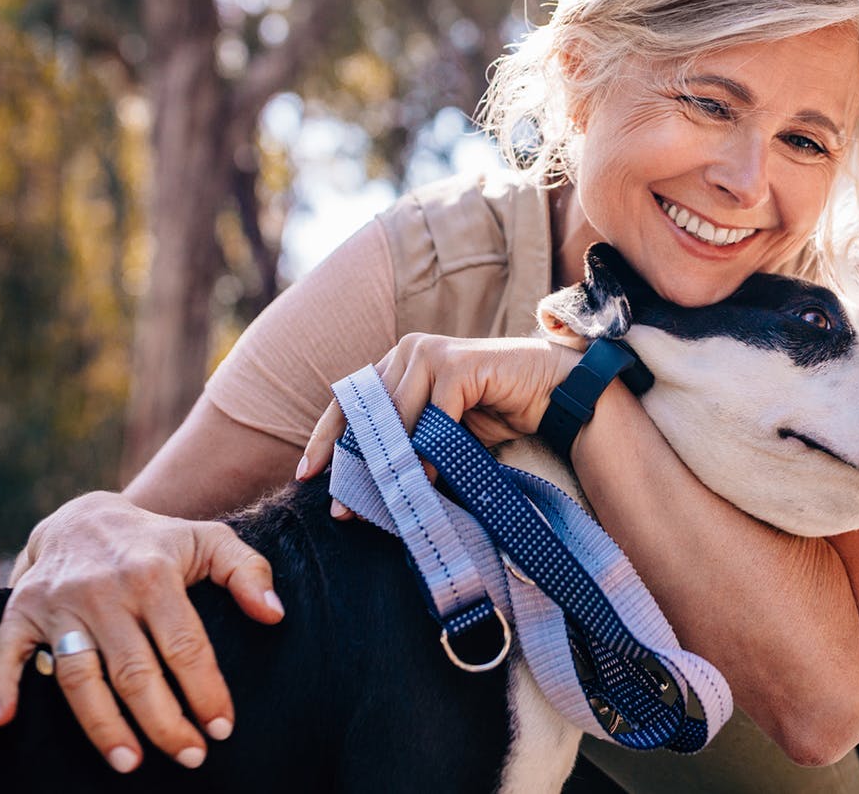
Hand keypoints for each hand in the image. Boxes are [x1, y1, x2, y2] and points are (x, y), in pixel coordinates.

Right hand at [0, 492, 283, 772]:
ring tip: (131, 763)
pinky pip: (5, 653)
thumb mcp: (211, 541)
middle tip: (189, 757)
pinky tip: (2, 721)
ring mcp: (59, 602)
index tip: (222, 728)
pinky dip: (0, 686)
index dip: (205, 690)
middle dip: (164, 722)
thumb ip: (250, 572)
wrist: (86, 516)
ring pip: (79, 677)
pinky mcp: (20, 610)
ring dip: (103, 725)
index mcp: (154, 574)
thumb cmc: (159, 541)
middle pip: (135, 671)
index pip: (185, 645)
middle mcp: (105, 590)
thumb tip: (274, 616)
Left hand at [296, 333, 581, 486]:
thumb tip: (363, 489)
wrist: (552, 392)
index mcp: (398, 361)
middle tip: (343, 508)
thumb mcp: (440, 432)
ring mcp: (431, 352)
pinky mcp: (457, 364)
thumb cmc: (496, 411)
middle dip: (353, 464)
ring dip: (389, 464)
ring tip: (383, 504)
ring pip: (395, 416)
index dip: (326, 438)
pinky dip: (427, 452)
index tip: (307, 475)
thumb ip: (406, 444)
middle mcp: (408, 350)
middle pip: (366, 413)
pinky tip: (425, 481)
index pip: (350, 401)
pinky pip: (432, 416)